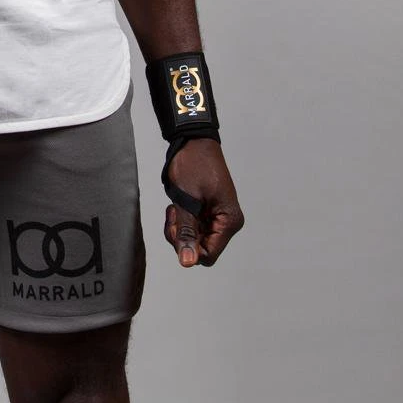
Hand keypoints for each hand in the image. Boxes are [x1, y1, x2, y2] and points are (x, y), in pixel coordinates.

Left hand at [163, 138, 244, 266]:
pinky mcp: (208, 211)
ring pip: (194, 238)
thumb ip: (186, 231)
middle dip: (182, 235)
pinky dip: (182, 220)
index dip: (189, 249)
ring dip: (180, 227)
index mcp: (229, 221)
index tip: (176, 227)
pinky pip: (193, 227)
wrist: (193, 140)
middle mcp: (227, 222)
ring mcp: (218, 217)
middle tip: (173, 214)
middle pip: (200, 248)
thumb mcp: (186, 200)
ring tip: (175, 207)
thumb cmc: (193, 165)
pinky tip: (177, 205)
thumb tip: (187, 262)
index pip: (208, 255)